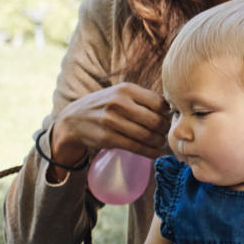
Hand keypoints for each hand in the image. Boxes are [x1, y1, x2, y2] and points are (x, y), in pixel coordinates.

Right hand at [49, 82, 168, 170]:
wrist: (72, 120)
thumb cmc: (102, 106)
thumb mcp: (119, 93)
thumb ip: (142, 98)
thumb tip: (171, 111)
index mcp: (126, 89)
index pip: (159, 103)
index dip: (168, 114)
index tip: (167, 119)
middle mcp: (118, 103)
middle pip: (155, 121)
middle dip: (165, 130)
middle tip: (165, 133)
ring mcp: (112, 121)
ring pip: (147, 136)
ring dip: (158, 142)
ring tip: (160, 143)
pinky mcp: (107, 138)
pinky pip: (136, 147)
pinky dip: (150, 152)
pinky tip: (157, 153)